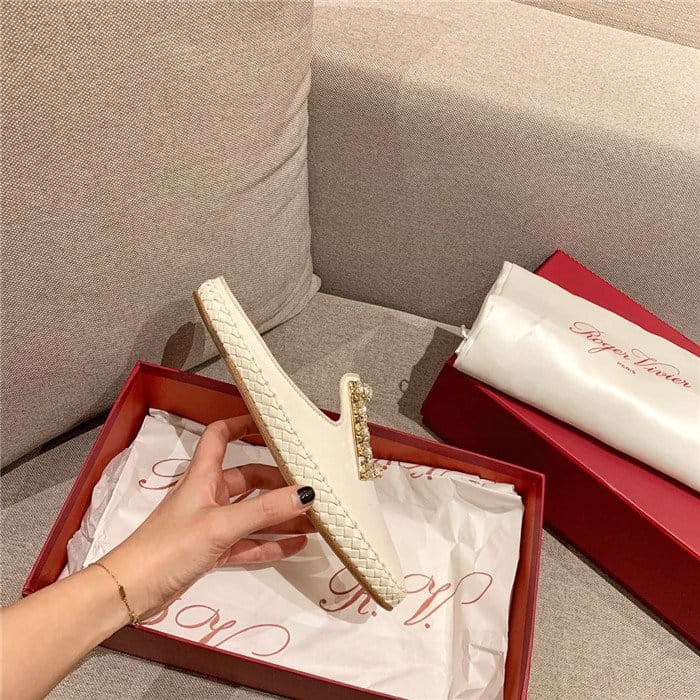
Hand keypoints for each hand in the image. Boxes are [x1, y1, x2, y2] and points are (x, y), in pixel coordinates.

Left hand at [99, 415, 314, 619]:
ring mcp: (211, 524)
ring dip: (279, 516)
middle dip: (278, 482)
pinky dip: (270, 543)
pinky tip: (296, 545)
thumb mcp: (221, 525)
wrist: (132, 591)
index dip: (242, 424)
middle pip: (248, 478)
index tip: (270, 424)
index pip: (220, 436)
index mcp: (203, 476)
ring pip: (252, 513)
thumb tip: (306, 494)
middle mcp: (208, 494)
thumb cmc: (170, 546)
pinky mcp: (212, 550)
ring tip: (313, 519)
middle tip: (309, 487)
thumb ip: (264, 510)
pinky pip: (248, 542)